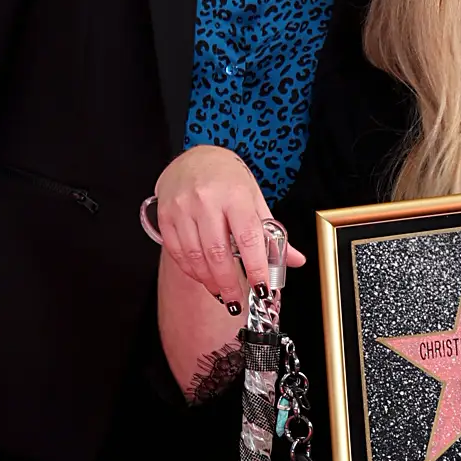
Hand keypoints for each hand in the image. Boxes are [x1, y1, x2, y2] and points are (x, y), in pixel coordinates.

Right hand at [150, 145, 305, 302]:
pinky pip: (177, 252)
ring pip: (195, 256)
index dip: (256, 268)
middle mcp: (206, 200)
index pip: (248, 238)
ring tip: (221, 292)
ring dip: (209, 281)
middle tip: (237, 301)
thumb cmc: (229, 181)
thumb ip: (273, 233)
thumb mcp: (255, 200)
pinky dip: (191, 270)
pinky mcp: (165, 216)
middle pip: (218, 253)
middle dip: (229, 284)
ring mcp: (182, 208)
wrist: (195, 158)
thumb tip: (295, 261)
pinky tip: (203, 277)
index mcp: (235, 195)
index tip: (262, 289)